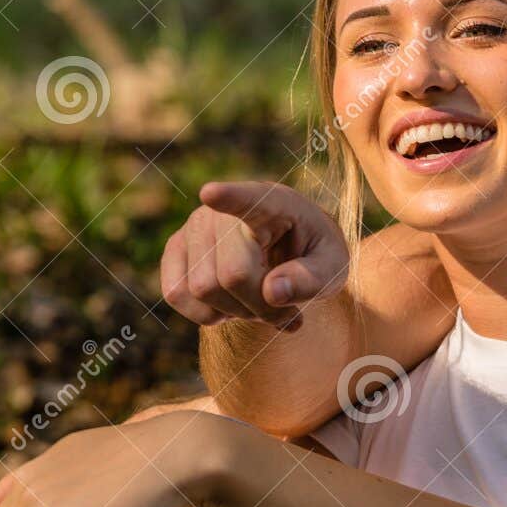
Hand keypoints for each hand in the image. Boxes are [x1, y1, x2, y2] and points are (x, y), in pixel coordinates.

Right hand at [161, 181, 347, 329]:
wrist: (290, 249)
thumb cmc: (313, 254)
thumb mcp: (332, 267)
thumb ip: (311, 280)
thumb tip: (272, 292)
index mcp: (272, 203)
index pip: (248, 199)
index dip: (229, 197)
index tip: (212, 193)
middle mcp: (223, 210)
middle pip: (232, 275)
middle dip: (260, 306)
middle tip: (282, 302)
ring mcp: (193, 227)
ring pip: (203, 290)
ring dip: (235, 311)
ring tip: (257, 298)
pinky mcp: (174, 248)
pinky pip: (177, 294)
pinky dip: (206, 313)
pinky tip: (229, 302)